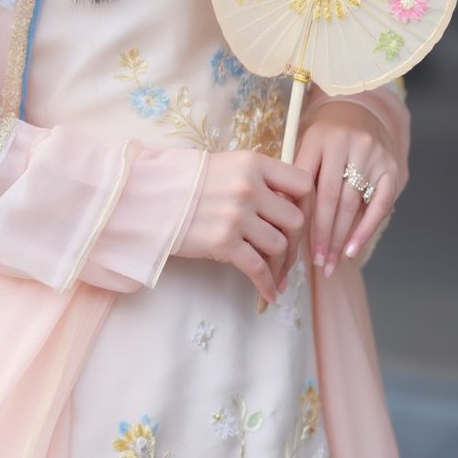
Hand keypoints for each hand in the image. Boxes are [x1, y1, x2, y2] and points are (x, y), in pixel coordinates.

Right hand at [172, 150, 313, 304]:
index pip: (302, 183)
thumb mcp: (227, 166)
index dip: (308, 205)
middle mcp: (249, 187)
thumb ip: (258, 180)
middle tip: (289, 256)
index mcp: (253, 163)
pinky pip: (258, 269)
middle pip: (295, 220)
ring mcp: (237, 215)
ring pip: (280, 246)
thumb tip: (287, 205)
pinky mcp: (224, 243)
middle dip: (297, 243)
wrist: (148, 197)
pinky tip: (269, 294)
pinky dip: (267, 285)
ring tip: (277, 276)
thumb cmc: (187, 181)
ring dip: (282, 266)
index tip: (302, 220)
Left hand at [293, 101, 397, 276]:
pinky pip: (380, 204)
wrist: (358, 112)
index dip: (300, 217)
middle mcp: (346, 144)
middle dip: (322, 234)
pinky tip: (353, 250)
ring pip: (353, 204)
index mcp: (318, 138)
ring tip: (330, 262)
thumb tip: (280, 218)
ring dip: (341, 238)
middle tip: (315, 262)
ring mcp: (371, 155)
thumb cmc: (324, 138)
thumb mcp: (304, 147)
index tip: (293, 244)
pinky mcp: (390, 167)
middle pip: (331, 197)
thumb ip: (295, 177)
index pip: (307, 185)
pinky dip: (366, 230)